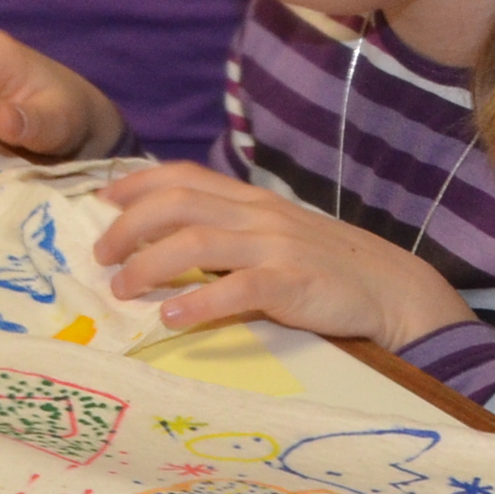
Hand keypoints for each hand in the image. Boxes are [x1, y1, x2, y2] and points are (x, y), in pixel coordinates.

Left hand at [90, 161, 479, 349]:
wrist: (393, 289)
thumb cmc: (327, 267)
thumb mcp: (276, 235)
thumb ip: (231, 231)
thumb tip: (170, 241)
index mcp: (251, 200)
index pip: (184, 176)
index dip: (137, 185)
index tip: (102, 203)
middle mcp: (258, 215)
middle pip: (177, 204)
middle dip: (128, 227)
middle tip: (101, 258)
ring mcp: (277, 247)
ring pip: (196, 242)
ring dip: (149, 265)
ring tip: (122, 289)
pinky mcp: (295, 284)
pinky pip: (238, 288)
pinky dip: (198, 302)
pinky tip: (170, 317)